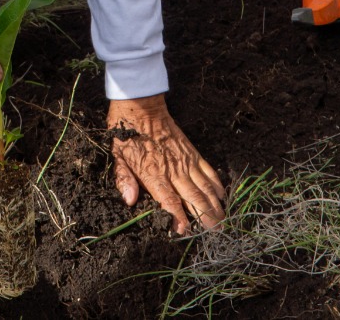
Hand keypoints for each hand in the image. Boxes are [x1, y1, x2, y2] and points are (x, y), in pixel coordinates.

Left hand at [109, 95, 224, 233]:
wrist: (142, 108)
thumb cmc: (126, 134)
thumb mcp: (117, 156)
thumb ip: (124, 179)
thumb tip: (130, 200)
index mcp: (153, 174)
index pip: (169, 201)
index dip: (178, 218)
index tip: (184, 231)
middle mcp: (173, 170)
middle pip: (193, 198)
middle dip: (205, 217)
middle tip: (214, 232)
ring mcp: (185, 161)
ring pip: (204, 187)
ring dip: (214, 205)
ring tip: (222, 221)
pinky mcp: (192, 152)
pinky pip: (208, 171)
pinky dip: (216, 184)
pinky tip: (222, 196)